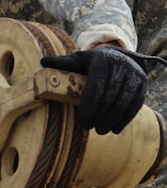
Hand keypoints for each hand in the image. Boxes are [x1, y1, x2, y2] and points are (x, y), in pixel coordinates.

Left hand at [40, 47, 163, 134]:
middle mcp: (122, 65)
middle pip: (111, 93)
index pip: (98, 82)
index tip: (83, 118)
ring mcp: (135, 75)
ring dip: (113, 119)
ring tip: (101, 131)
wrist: (119, 57)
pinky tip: (115, 129)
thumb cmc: (92, 62)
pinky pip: (136, 104)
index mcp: (103, 59)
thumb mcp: (78, 60)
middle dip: (100, 113)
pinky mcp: (143, 85)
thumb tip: (43, 62)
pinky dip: (125, 118)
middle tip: (89, 127)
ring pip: (125, 100)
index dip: (91, 102)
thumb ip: (63, 63)